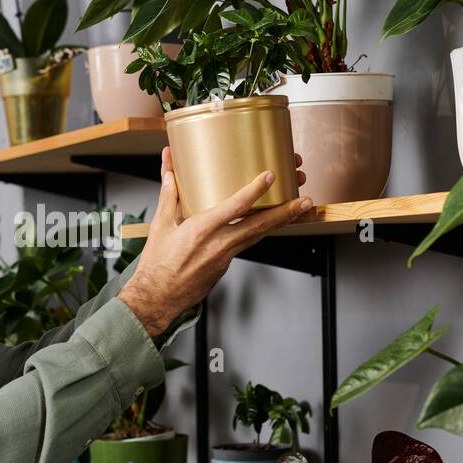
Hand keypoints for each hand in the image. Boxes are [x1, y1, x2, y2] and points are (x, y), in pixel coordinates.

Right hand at [118, 146, 312, 338]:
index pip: (235, 207)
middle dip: (285, 212)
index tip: (270, 177)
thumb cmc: (157, 263)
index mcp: (201, 230)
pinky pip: (246, 244)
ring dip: (280, 222)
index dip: (255, 190)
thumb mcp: (161, 224)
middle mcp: (218, 244)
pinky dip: (259, 233)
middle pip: (259, 225)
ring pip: (258, 236)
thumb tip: (169, 165)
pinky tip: (267, 225)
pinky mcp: (226, 265)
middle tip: (305, 201)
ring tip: (298, 210)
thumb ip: (169, 193)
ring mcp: (225, 257)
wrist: (158, 297)